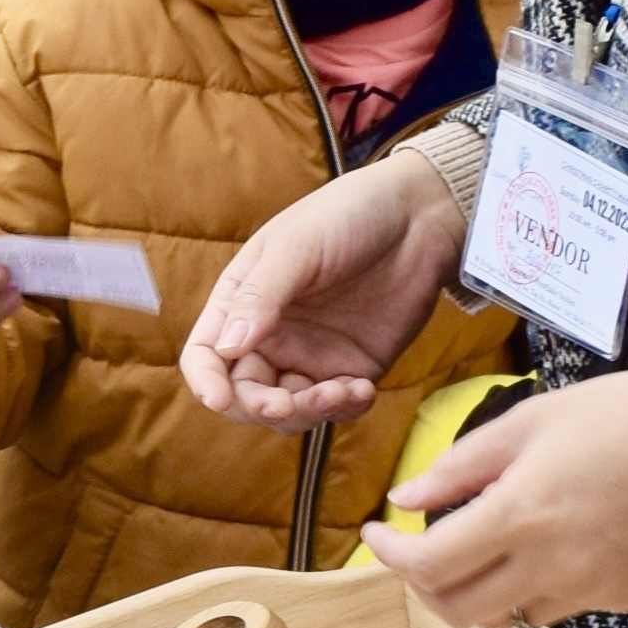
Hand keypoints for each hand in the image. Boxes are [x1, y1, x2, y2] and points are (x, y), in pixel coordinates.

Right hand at [178, 159, 462, 428]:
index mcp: (242, 301)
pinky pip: (337, 407)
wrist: (421, 215)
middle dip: (258, 406)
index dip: (206, 381)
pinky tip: (362, 389)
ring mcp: (311, 355)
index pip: (207, 353)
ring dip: (306, 412)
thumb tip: (226, 347)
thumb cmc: (348, 215)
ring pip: (289, 410)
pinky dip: (343, 409)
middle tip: (283, 404)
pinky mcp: (352, 368)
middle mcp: (270, 335)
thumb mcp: (297, 248)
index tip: (219, 399)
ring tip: (340, 391)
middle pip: (244, 393)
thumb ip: (260, 296)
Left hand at [360, 364, 627, 627]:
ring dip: (479, 592)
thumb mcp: (534, 420)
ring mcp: (591, 588)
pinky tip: (549, 544)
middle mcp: (552, 564)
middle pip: (458, 612)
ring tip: (484, 548)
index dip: (389, 558)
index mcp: (522, 514)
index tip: (377, 534)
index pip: (427, 568)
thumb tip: (406, 500)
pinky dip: (534, 587)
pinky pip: (559, 607)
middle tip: (421, 550)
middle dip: (425, 587)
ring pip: (507, 618)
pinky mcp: (623, 597)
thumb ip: (461, 466)